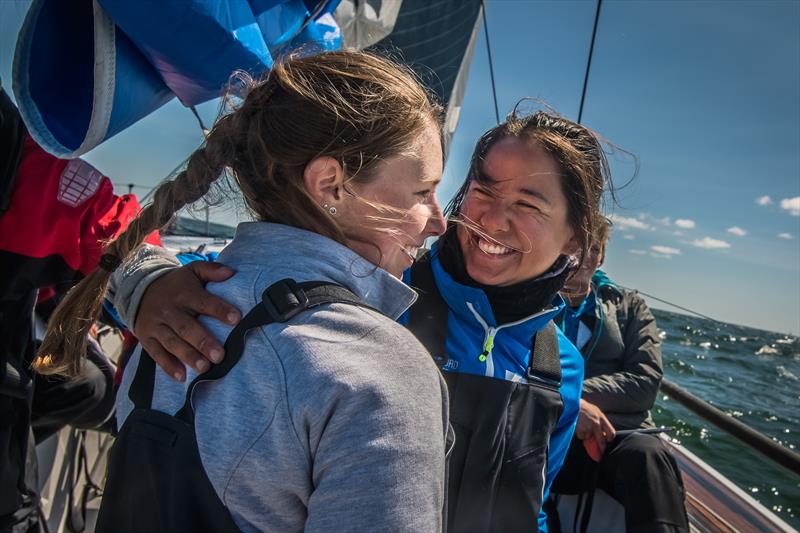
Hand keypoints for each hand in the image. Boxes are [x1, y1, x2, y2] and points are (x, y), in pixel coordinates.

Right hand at [134, 262, 239, 380]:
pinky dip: (167, 365)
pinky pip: (156, 353)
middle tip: (220, 356)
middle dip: (203, 342)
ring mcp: (156, 325)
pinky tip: (181, 376)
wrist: (139, 289)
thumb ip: (212, 270)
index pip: (203, 301)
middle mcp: (169, 309)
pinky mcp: (146, 338)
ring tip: (205, 368)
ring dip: (188, 356)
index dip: (219, 310)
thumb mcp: (192, 271)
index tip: (236, 319)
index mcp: (184, 293)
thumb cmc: (177, 284)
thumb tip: (232, 272)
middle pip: (186, 327)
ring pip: (172, 342)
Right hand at [575, 399, 615, 459]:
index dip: (610, 439)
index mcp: (601, 418)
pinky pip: (581, 436)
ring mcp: (588, 428)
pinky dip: (579, 434)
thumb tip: (602, 432)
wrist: (571, 404)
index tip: (608, 441)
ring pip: (589, 438)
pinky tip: (577, 427)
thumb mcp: (594, 411)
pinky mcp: (580, 430)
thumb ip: (599, 420)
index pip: (611, 432)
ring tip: (582, 427)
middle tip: (601, 453)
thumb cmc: (583, 407)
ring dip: (586, 436)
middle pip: (601, 441)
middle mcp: (596, 423)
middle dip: (601, 448)